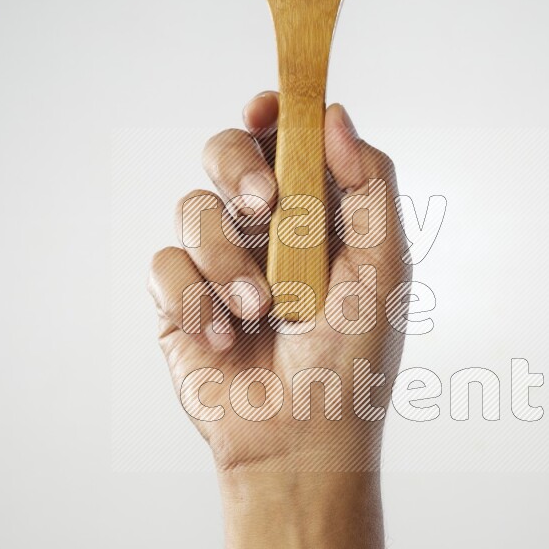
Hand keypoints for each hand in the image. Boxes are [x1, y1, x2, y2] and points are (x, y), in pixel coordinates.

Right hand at [148, 92, 410, 474]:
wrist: (303, 440)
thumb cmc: (354, 360)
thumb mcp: (384, 267)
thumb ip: (369, 185)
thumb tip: (335, 114)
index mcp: (318, 214)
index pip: (286, 140)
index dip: (273, 114)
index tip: (266, 109)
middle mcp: (265, 230)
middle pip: (228, 153)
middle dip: (240, 168)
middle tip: (265, 207)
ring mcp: (219, 263)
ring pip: (194, 208)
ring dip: (227, 258)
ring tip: (259, 311)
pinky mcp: (180, 301)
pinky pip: (164, 265)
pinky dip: (194, 297)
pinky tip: (225, 337)